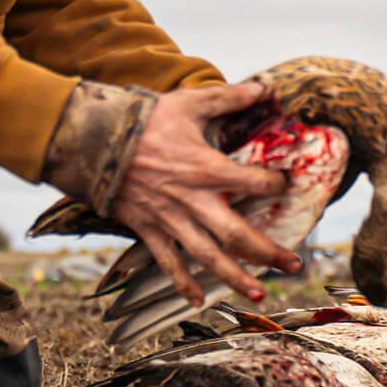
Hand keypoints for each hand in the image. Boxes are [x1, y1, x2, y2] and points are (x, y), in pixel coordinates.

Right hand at [108, 83, 301, 306]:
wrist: (92, 141)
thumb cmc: (144, 120)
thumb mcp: (189, 102)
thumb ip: (229, 97)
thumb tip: (265, 87)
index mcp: (207, 169)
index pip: (254, 183)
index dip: (276, 185)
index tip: (289, 186)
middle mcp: (192, 201)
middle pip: (237, 235)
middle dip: (268, 252)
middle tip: (294, 264)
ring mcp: (170, 219)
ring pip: (208, 257)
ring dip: (235, 278)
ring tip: (259, 293)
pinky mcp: (148, 229)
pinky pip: (168, 263)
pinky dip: (182, 283)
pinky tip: (199, 300)